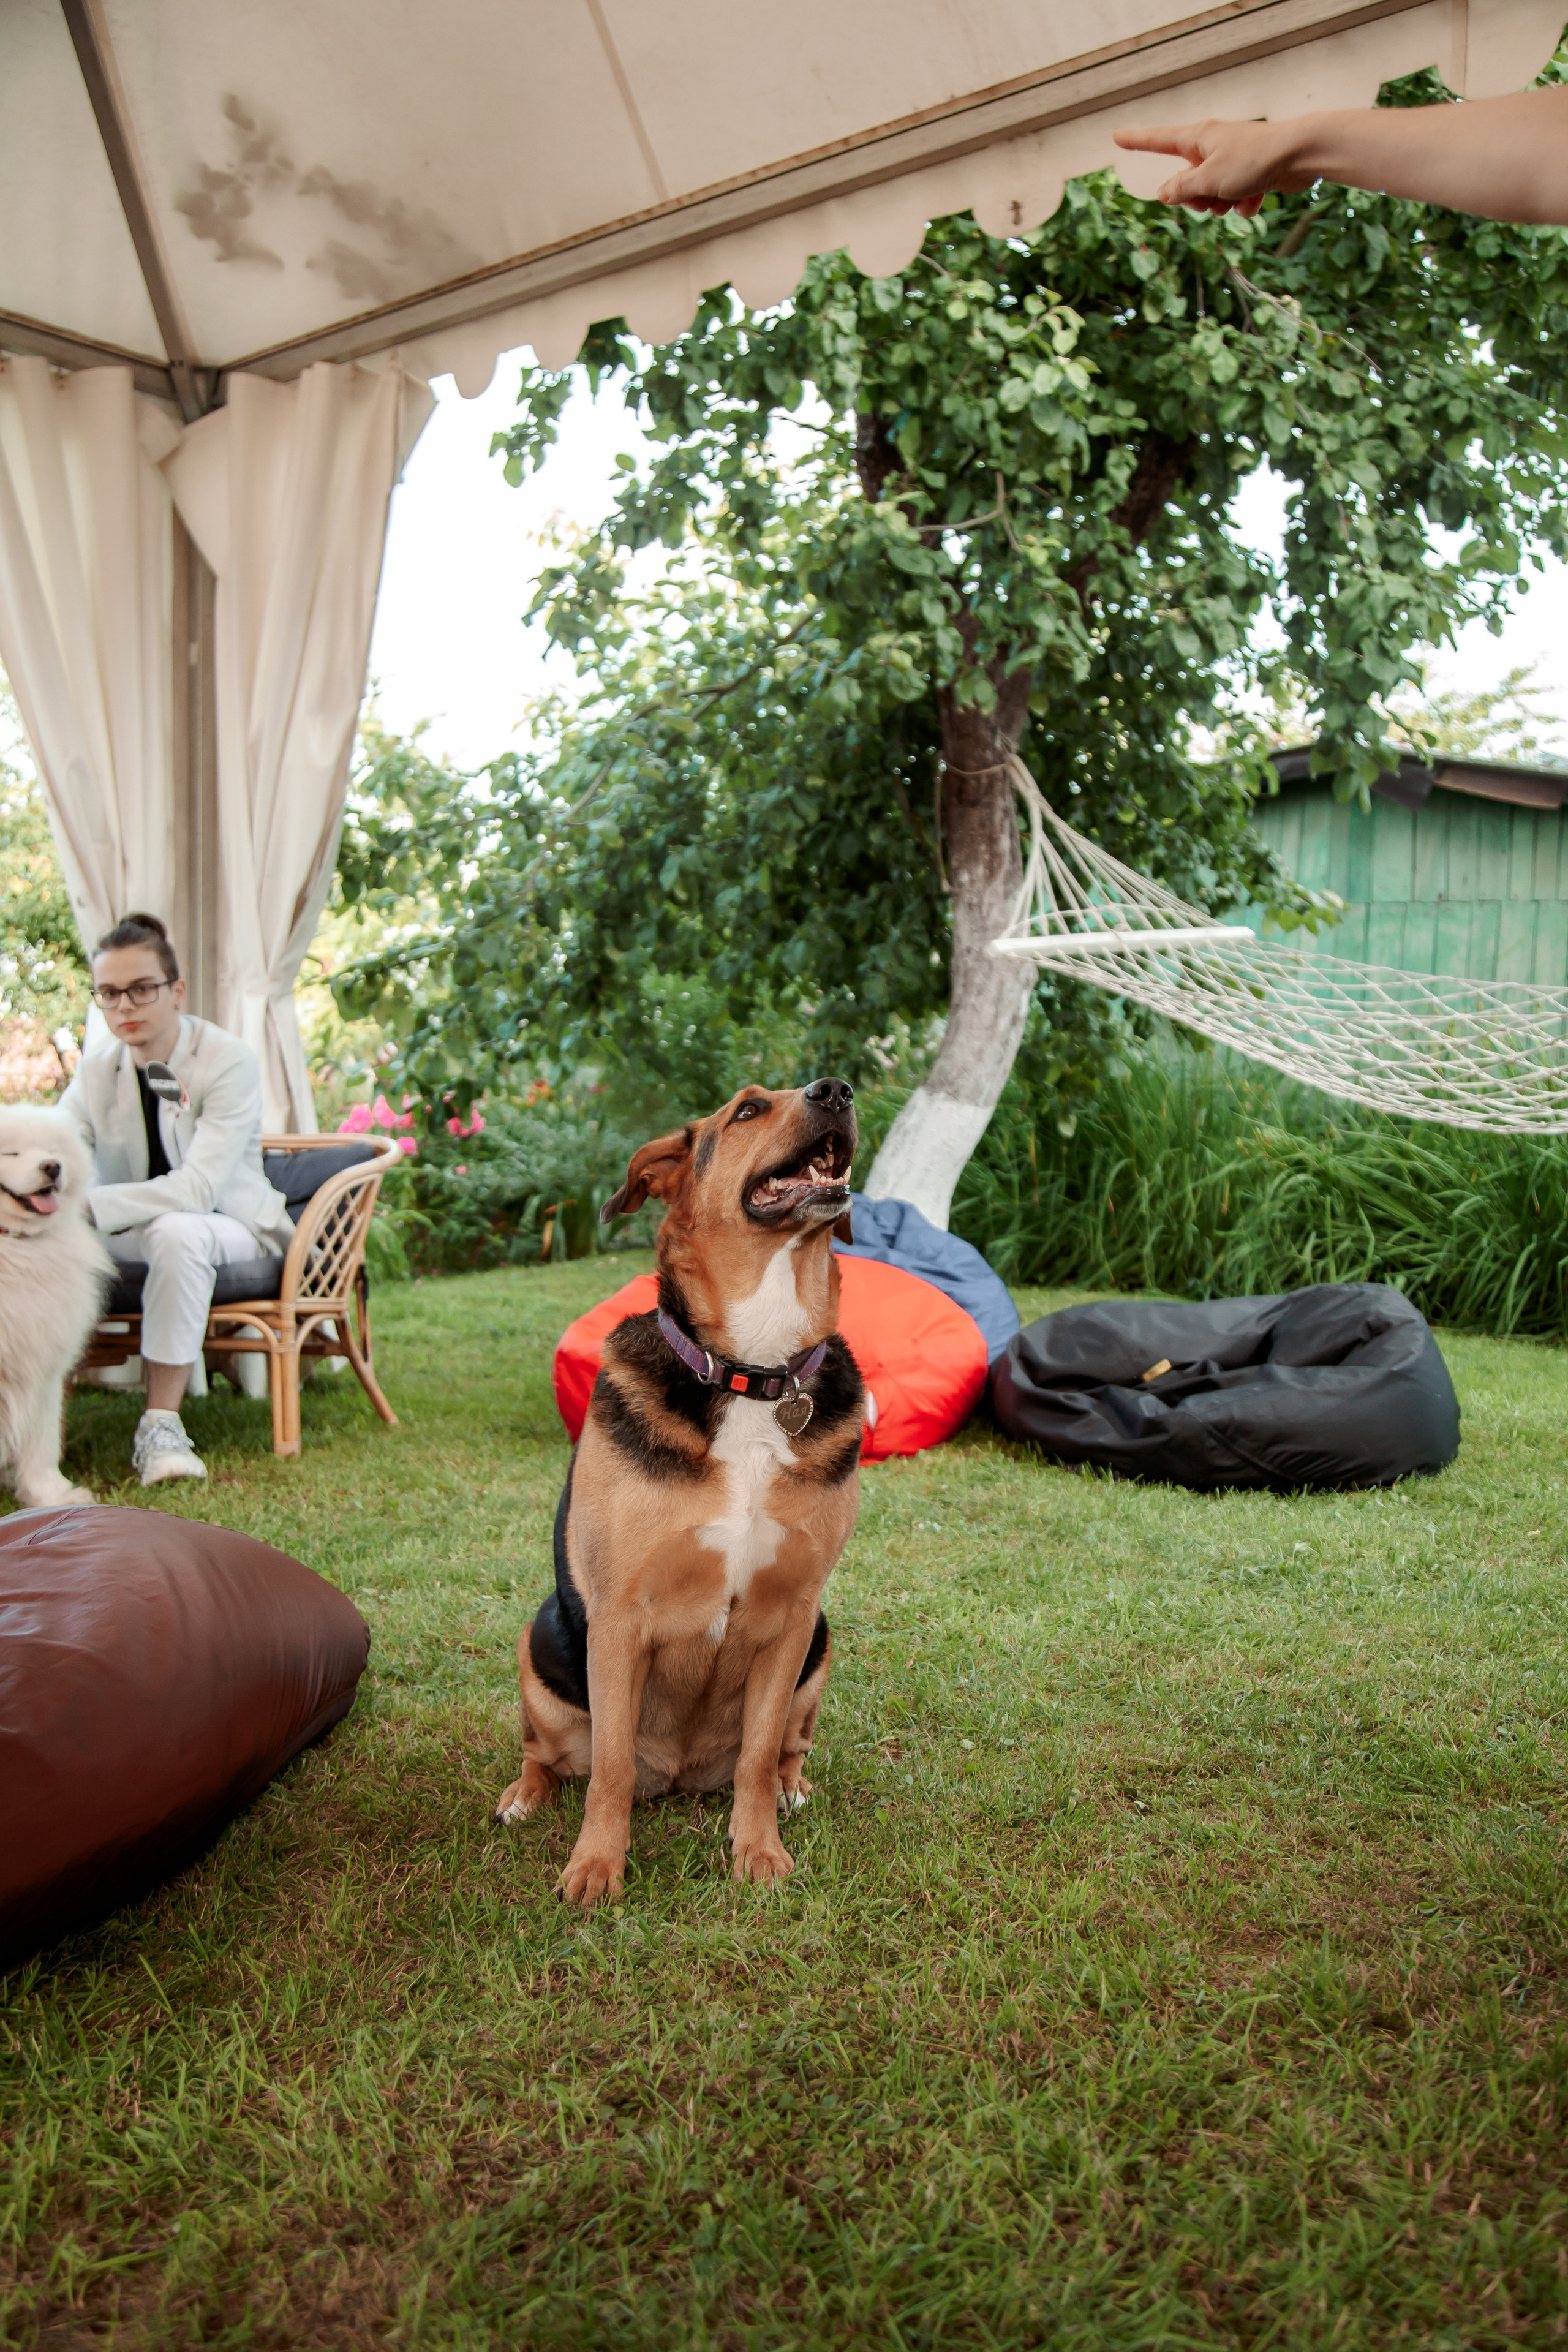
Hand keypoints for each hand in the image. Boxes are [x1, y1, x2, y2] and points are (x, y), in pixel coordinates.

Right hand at [1113, 117, 1318, 214]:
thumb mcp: (1209, 178)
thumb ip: (1182, 188)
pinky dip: (1243, 204)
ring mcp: (1232, 161)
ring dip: (1220, 204)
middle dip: (1196, 198)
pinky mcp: (1251, 174)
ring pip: (1211, 195)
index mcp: (1197, 139)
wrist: (1299, 155)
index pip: (1157, 140)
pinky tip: (1257, 198)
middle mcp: (1212, 147)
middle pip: (1186, 181)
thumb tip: (1163, 193)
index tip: (1116, 135)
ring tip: (1237, 196)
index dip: (1136, 140)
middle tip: (1212, 196)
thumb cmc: (1252, 160)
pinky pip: (1235, 200)